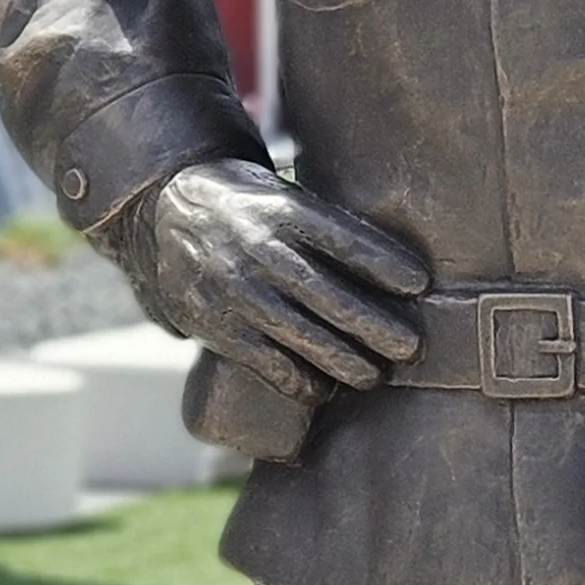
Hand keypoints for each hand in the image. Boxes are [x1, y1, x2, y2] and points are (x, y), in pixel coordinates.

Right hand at [117, 159, 429, 402]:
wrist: (164, 210)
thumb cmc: (248, 206)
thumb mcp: (283, 194)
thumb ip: (328, 227)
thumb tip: (399, 270)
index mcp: (282, 209)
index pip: (341, 237)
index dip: (382, 262)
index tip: (420, 284)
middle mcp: (258, 248)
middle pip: (327, 293)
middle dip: (374, 325)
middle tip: (411, 347)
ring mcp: (235, 288)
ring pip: (298, 334)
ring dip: (343, 361)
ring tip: (374, 377)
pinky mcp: (215, 323)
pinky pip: (263, 360)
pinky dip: (297, 379)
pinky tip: (322, 390)